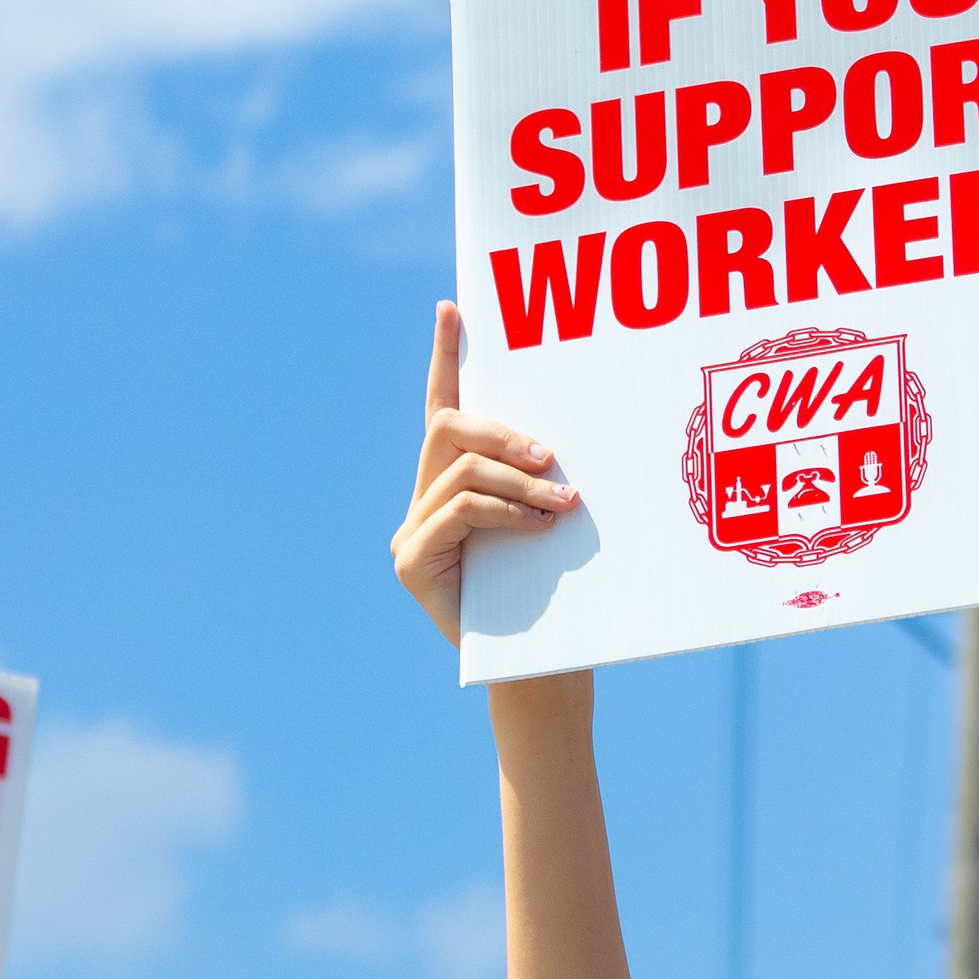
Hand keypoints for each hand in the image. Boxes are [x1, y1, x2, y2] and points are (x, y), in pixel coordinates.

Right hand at [393, 300, 580, 648]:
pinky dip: (504, 512)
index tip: (453, 308)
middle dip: (503, 431)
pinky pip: (459, 511)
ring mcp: (412, 533)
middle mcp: (424, 501)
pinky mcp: (412, 562)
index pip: (445, 409)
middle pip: (448, 430)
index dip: (446, 357)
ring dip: (519, 481)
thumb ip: (539, 481)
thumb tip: (566, 440)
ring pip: (461, 470)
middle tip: (552, 458)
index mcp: (454, 485)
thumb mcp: (549, 523)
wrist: (538, 671)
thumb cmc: (554, 595)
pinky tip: (538, 527)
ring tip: (563, 504)